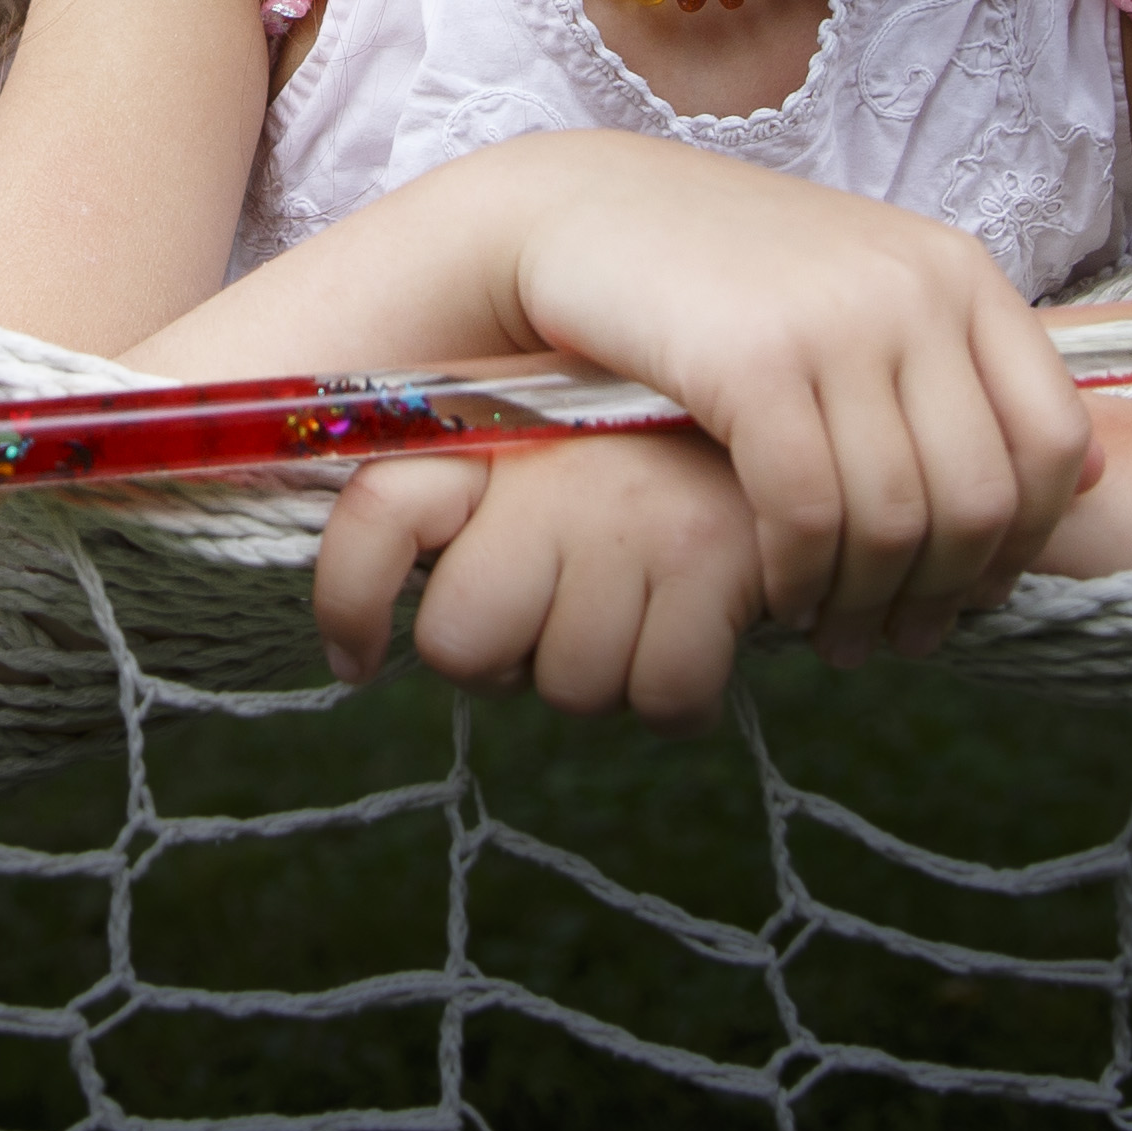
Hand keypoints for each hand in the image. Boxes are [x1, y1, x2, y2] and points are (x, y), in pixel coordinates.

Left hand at [312, 435, 764, 729]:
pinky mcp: (715, 563)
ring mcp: (634, 515)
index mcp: (496, 432)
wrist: (786, 433)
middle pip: (462, 644)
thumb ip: (441, 511)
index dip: (346, 602)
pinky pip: (661, 698)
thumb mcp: (529, 455)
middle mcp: (554, 469)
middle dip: (501, 658)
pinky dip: (675, 695)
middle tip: (554, 613)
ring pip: (568, 688)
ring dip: (599, 674)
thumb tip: (354, 648)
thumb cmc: (638, 462)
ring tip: (634, 606)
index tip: (354, 660)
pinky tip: (689, 633)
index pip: (380, 513)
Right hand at [492, 142, 1103, 666]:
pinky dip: (804, 578)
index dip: (1027, 541)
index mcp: (958, 271)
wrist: (584, 216)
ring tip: (835, 634)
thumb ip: (967, 375)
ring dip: (870, 602)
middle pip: (983, 496)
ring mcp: (837, 320)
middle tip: (897, 640)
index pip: (1054, 439)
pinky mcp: (753, 360)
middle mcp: (915, 287)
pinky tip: (781, 595)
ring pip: (901, 517)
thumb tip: (1096, 476)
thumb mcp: (866, 298)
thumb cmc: (722, 277)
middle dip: (945, 593)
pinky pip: (811, 512)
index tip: (973, 594)